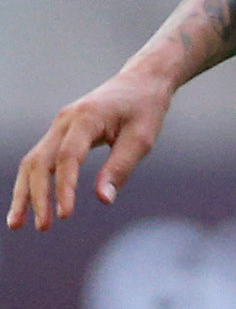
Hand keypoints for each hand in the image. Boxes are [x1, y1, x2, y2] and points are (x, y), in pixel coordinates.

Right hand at [10, 69, 172, 229]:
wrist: (140, 81)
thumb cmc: (145, 109)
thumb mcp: (142, 139)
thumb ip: (120, 167)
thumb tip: (103, 200)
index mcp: (86, 118)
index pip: (68, 158)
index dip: (64, 188)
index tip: (65, 215)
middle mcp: (64, 121)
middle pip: (40, 162)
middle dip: (37, 196)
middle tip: (44, 227)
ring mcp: (58, 125)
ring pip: (31, 162)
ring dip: (24, 193)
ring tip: (17, 224)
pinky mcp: (59, 132)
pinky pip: (39, 160)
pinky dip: (31, 183)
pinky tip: (27, 206)